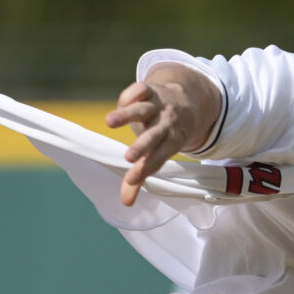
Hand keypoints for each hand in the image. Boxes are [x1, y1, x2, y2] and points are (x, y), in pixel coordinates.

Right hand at [104, 66, 220, 205]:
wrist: (185, 102)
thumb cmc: (165, 135)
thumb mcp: (158, 153)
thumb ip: (140, 177)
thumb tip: (126, 203)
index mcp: (170, 143)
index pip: (158, 158)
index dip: (146, 168)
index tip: (131, 178)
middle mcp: (165, 125)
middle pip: (154, 136)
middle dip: (142, 146)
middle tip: (129, 157)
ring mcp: (157, 107)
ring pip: (142, 111)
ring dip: (127, 116)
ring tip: (108, 122)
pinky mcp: (149, 91)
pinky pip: (141, 90)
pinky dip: (131, 95)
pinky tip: (122, 102)